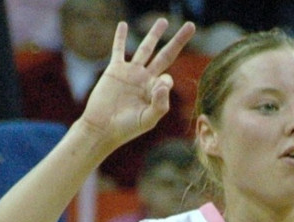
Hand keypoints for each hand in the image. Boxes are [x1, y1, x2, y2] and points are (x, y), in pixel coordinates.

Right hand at [80, 18, 196, 147]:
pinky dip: (119, 37)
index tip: (153, 92)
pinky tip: (123, 24)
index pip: (167, 79)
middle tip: (191, 26)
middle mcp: (145, 79)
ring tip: (163, 21)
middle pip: (165, 55)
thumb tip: (166, 80)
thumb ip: (160, 104)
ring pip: (146, 48)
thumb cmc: (126, 128)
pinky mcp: (115, 70)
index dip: (163, 83)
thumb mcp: (148, 120)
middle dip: (178, 41)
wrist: (102, 128)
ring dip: (154, 34)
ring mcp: (131, 73)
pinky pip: (118, 49)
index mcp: (155, 92)